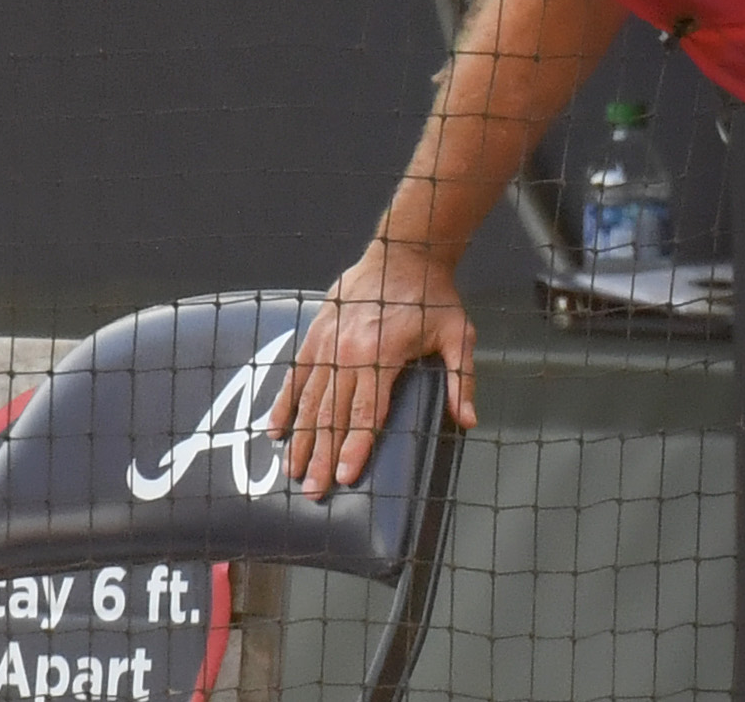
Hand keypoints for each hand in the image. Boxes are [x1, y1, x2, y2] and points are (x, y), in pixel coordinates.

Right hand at [266, 239, 477, 497]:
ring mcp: (327, 343)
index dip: (356, 446)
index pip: (368, 411)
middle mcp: (348, 351)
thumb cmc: (434, 297)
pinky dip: (285, 404)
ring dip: (302, 439)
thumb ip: (461, 380)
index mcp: (382, 353)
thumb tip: (468, 421)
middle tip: (315, 491)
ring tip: (294, 472)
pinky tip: (276, 432)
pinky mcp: (315, 335)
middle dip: (323, 456)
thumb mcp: (458, 334)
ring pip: (310, 400)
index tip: (346, 476)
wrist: (404, 252)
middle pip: (333, 413)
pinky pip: (296, 376)